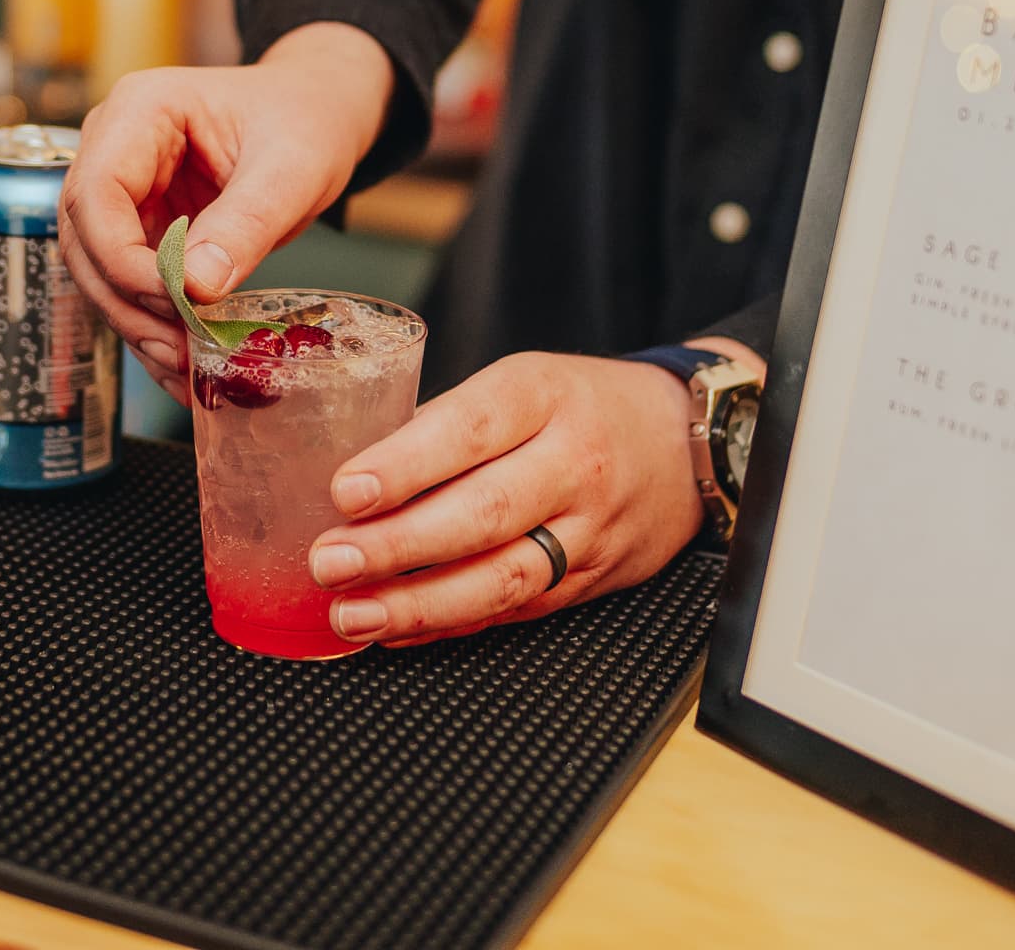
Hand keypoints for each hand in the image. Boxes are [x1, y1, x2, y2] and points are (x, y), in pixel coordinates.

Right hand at [57, 24, 392, 383]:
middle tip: (179, 347)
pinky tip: (184, 362)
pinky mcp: (140, 226)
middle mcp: (115, 147)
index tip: (171, 299)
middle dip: (126, 299)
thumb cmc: (305, 120)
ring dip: (135, 321)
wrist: (317, 113)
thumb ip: (245, 223)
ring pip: (98, 269)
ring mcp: (124, 190)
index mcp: (141, 109)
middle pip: (85, 237)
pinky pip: (128, 283)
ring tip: (185, 363)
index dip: (121, 255)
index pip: (97, 191)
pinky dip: (152, 325)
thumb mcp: (291, 168)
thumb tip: (195, 286)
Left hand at [307, 351, 706, 646]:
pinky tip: (398, 630)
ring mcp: (588, 529)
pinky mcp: (592, 581)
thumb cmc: (581, 406)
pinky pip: (516, 610)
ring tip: (353, 615)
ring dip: (419, 605)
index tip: (345, 492)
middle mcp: (572, 463)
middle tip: (330, 563)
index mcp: (542, 396)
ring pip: (502, 578)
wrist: (683, 443)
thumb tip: (355, 479)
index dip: (405, 466)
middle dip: (398, 547)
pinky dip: (453, 625)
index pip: (470, 430)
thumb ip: (446, 427)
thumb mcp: (521, 384)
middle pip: (483, 513)